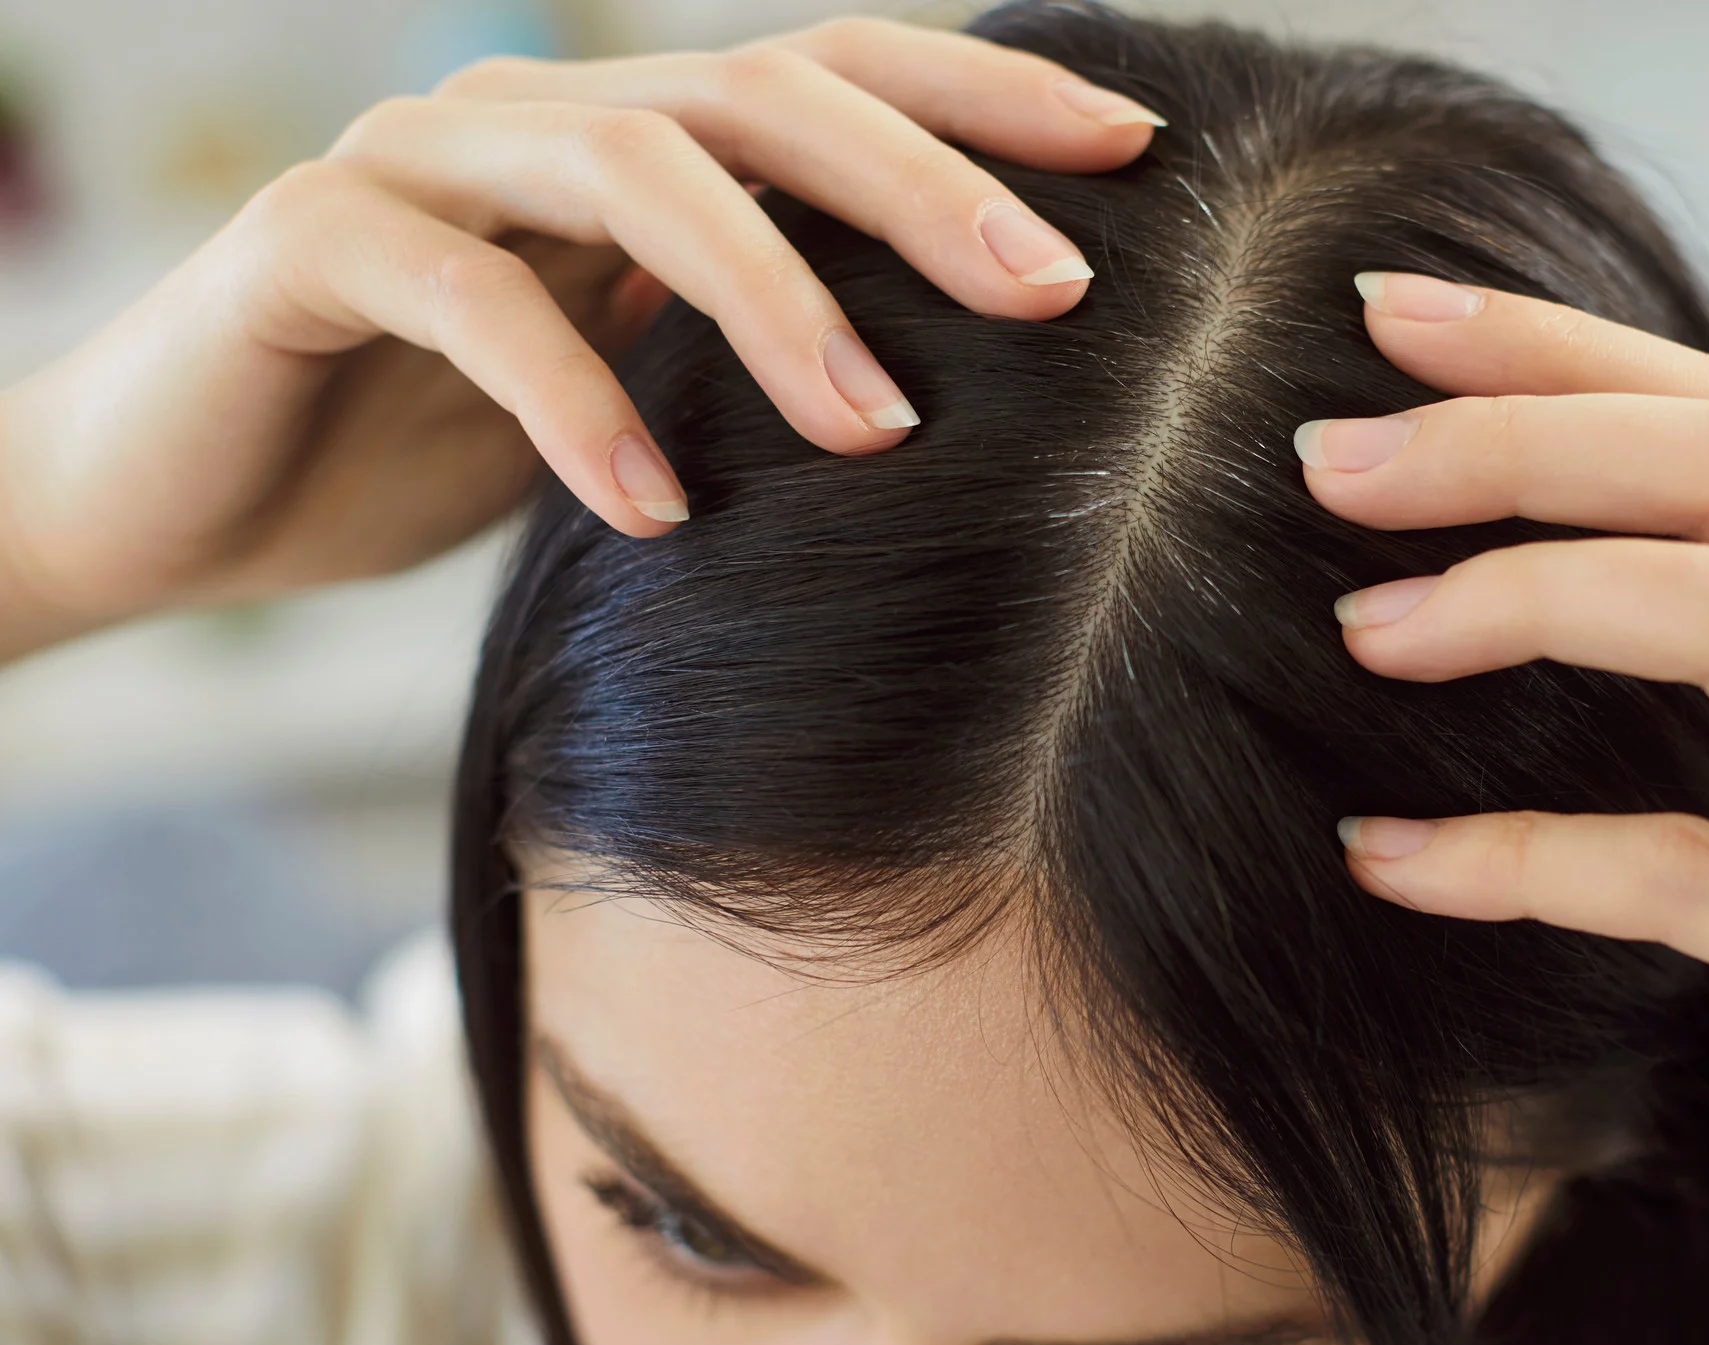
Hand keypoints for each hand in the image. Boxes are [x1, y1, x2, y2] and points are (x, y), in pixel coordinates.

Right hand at [0, 18, 1160, 657]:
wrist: (182, 491)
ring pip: (628, 166)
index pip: (830, 79)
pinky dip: (573, 401)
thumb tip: (959, 388)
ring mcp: (418, 162)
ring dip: (775, 297)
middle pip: (759, 98)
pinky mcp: (310, 243)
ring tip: (879, 430)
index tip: (1138, 147)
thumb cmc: (427, 447)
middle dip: (924, 186)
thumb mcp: (630, 395)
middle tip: (1055, 293)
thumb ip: (747, 353)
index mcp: (628, 140)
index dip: (984, 95)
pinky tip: (658, 514)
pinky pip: (462, 295)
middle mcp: (534, 116)